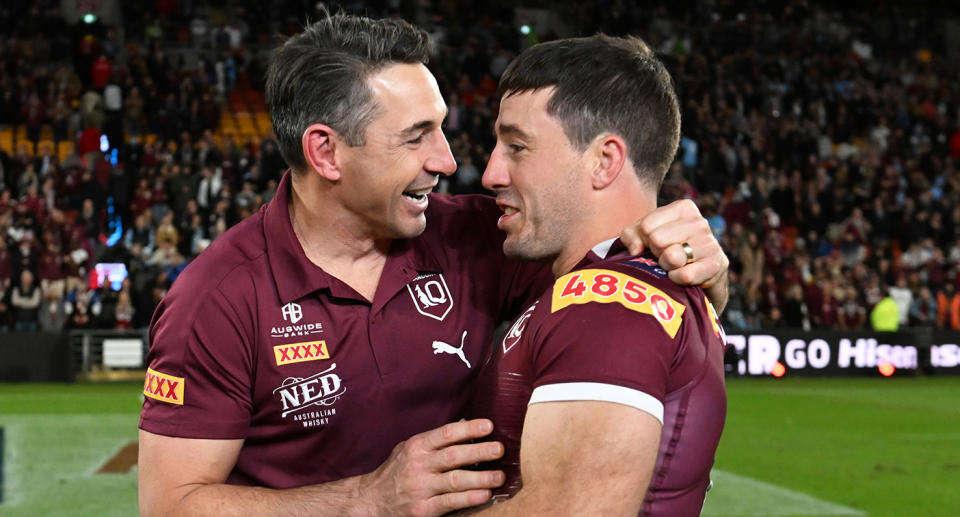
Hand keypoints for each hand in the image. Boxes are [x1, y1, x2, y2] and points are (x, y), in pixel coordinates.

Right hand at [360, 419, 504, 516]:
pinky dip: (468, 499)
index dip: (468, 429)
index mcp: (417, 446)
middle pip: (453, 456)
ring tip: (500, 476)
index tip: (489, 426)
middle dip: (479, 452)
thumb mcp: (410, 448)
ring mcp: (421, 488)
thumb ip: (436, 439)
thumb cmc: (396, 471)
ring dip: (480, 478)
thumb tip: (465, 423)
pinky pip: (449, 503)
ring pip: (454, 480)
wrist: (371, 500)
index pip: (446, 433)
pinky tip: (484, 495)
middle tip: (499, 449)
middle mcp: (419, 465)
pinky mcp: (423, 509)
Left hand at [621, 199, 728, 310]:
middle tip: (665, 255)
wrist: (700, 275)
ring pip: (671, 257)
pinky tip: (682, 276)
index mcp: (684, 208)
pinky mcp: (714, 265)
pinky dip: (676, 279)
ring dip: (666, 266)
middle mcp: (699, 222)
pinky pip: (683, 275)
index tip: (655, 244)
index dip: (645, 239)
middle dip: (656, 252)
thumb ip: (632, 235)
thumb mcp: (646, 235)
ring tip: (674, 264)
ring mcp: (709, 243)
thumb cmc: (668, 249)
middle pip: (657, 239)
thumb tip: (635, 250)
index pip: (646, 225)